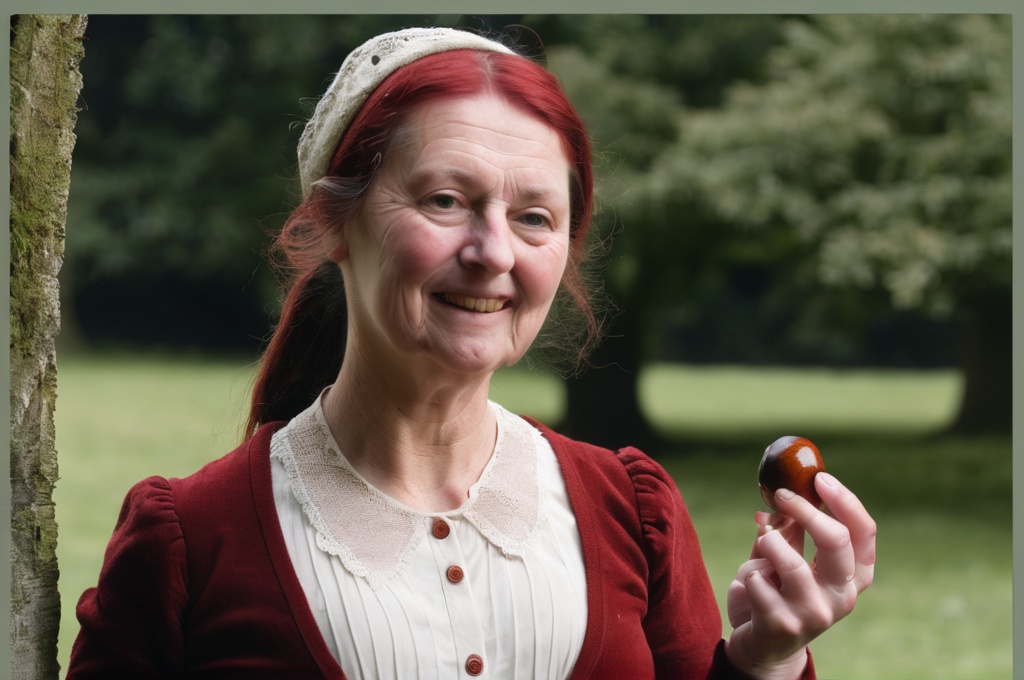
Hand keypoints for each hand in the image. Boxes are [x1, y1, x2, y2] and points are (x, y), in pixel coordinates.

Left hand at [724, 472, 875, 678]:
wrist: (761, 645)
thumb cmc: (778, 592)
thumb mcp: (788, 557)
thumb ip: (789, 530)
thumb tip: (777, 499)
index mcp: (853, 575)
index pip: (864, 531)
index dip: (844, 500)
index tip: (818, 478)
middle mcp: (843, 596)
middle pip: (836, 539)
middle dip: (804, 509)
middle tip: (780, 494)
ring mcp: (816, 613)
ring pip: (790, 560)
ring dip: (768, 543)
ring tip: (762, 547)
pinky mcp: (784, 624)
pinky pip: (757, 580)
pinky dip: (749, 573)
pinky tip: (751, 586)